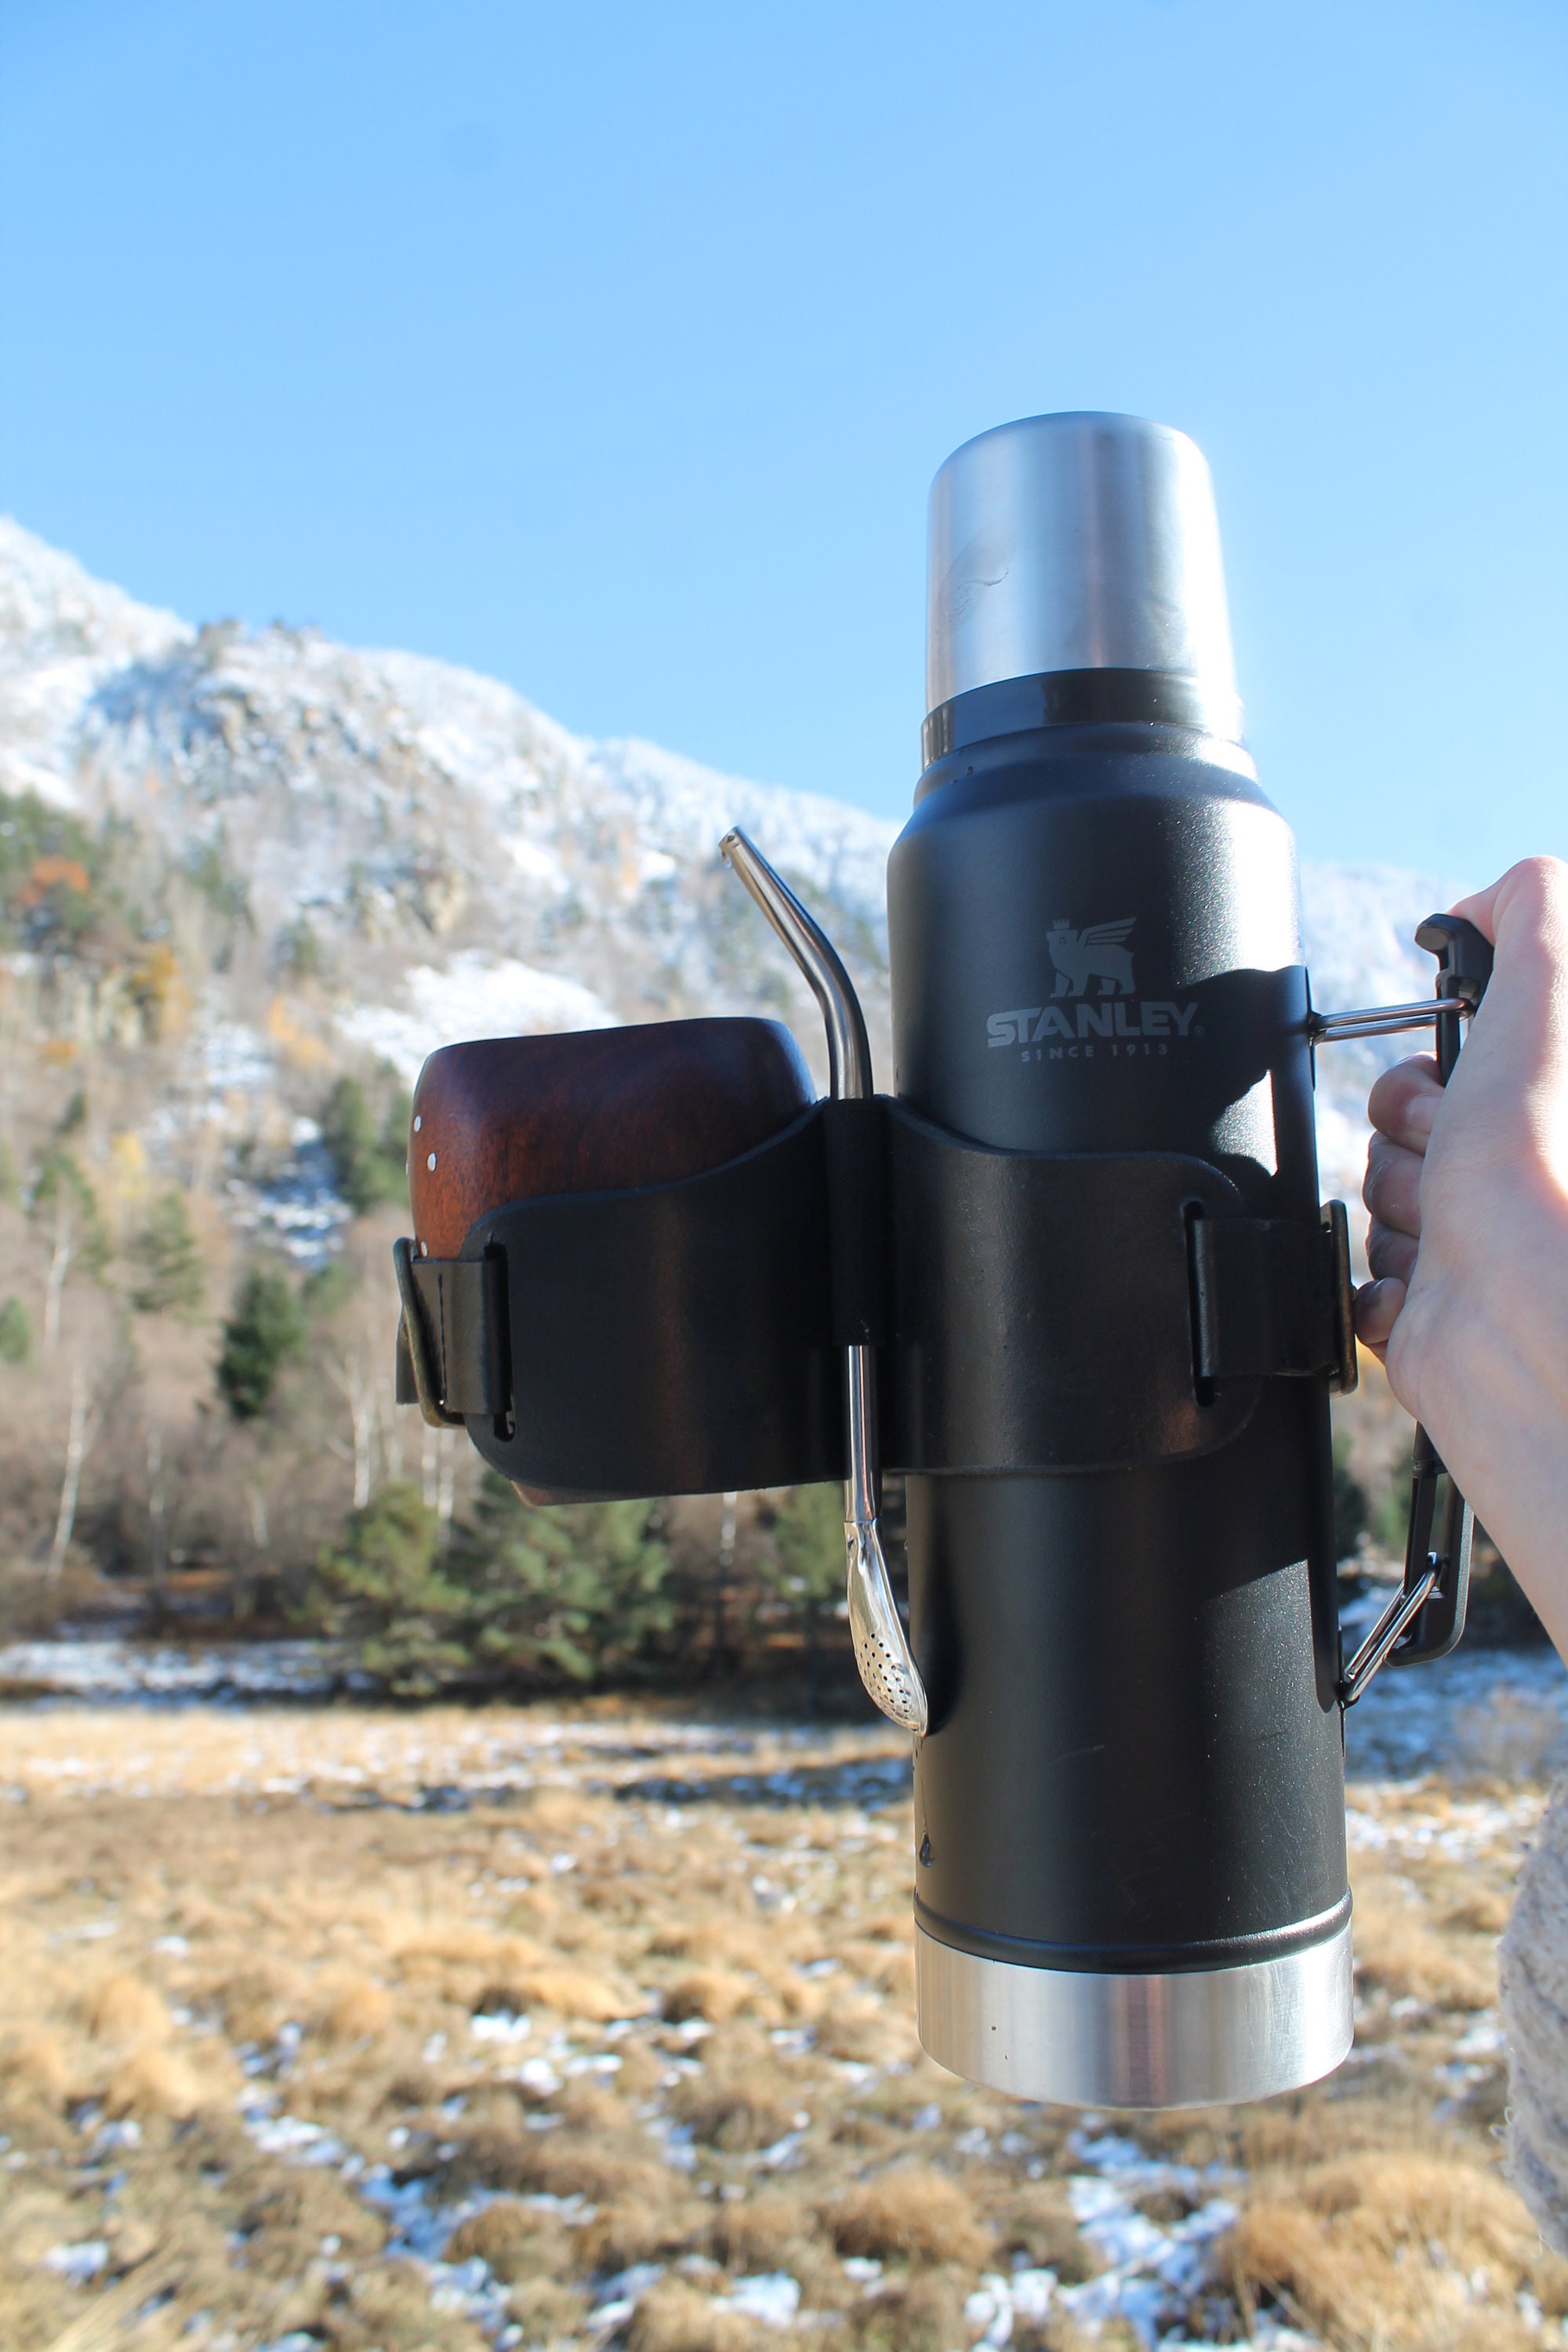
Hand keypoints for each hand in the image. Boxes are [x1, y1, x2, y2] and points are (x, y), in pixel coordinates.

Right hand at [1351, 857, 1567, 1651]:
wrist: (1520, 1335)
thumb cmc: (1543, 1178)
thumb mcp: (1546, 993)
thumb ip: (1529, 913)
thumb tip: (1484, 898)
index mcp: (1545, 1111)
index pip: (1463, 1060)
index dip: (1437, 1061)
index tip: (1451, 1068)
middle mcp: (1522, 1182)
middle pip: (1406, 1126)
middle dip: (1405, 1134)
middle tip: (1445, 1150)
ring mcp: (1479, 1256)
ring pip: (1380, 1201)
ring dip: (1389, 1211)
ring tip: (1439, 1231)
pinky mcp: (1434, 1324)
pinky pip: (1359, 1284)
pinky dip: (1371, 1284)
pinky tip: (1418, 1287)